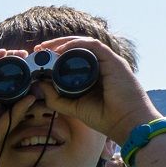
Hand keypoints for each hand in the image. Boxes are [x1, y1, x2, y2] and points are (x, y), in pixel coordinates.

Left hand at [33, 34, 154, 144]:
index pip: (73, 58)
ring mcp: (108, 61)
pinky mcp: (113, 60)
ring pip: (83, 44)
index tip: (39, 58)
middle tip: (38, 49)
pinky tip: (60, 50)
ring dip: (63, 42)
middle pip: (77, 48)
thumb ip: (55, 98)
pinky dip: (75, 45)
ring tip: (46, 48)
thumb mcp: (74, 107)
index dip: (55, 55)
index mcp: (94, 75)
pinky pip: (92, 46)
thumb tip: (38, 84)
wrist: (127, 123)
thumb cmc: (106, 117)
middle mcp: (101, 65)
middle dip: (56, 45)